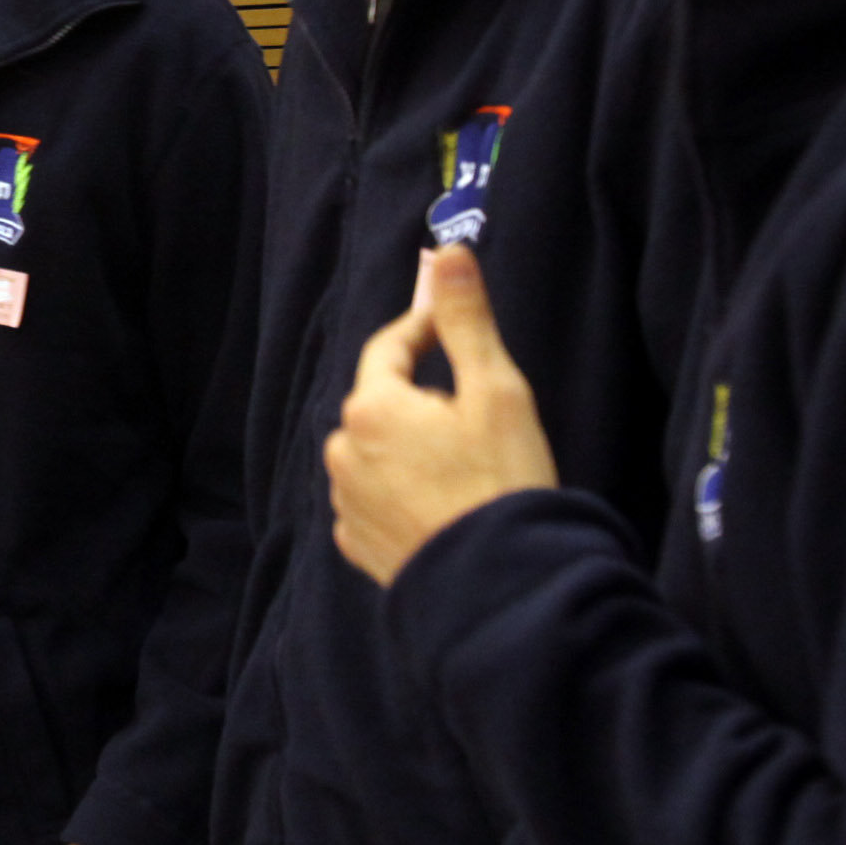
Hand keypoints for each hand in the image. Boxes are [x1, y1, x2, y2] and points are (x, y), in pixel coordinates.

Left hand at [326, 246, 557, 585]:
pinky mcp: (358, 546)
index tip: (454, 324)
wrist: (500, 591)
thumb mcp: (496, 391)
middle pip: (384, 402)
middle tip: (476, 413)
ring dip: (411, 446)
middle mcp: (343, 452)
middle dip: (424, 397)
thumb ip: (467, 320)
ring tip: (465, 465)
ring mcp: (346, 503)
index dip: (425, 330)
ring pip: (379, 451)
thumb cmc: (502, 483)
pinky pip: (377, 498)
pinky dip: (404, 492)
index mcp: (370, 408)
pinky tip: (444, 503)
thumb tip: (448, 253)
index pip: (390, 347)